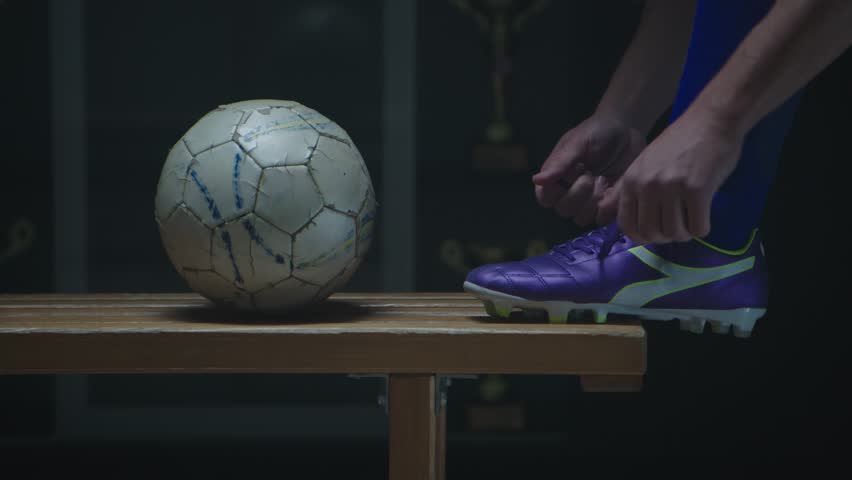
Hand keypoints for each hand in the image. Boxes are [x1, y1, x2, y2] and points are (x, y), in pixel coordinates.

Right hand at [532, 114, 645, 225]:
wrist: (628, 130)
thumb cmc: (598, 132)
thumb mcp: (577, 143)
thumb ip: (559, 163)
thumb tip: (536, 180)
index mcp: (555, 176)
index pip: (545, 198)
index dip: (557, 191)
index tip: (574, 171)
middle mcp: (568, 191)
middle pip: (564, 210)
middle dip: (579, 194)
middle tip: (591, 173)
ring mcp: (588, 201)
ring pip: (582, 218)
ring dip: (594, 201)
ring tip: (603, 179)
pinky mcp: (606, 204)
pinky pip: (603, 218)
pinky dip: (609, 205)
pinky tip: (614, 186)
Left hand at [597, 112, 743, 242]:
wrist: (711, 120)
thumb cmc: (679, 142)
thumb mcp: (644, 163)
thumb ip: (628, 189)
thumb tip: (608, 213)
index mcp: (632, 180)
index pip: (627, 224)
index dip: (641, 237)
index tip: (654, 235)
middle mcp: (648, 185)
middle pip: (651, 233)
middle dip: (665, 238)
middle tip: (677, 228)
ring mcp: (672, 187)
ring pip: (675, 233)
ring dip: (685, 234)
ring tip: (691, 220)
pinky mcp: (697, 189)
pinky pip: (698, 227)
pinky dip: (702, 228)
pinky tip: (704, 216)